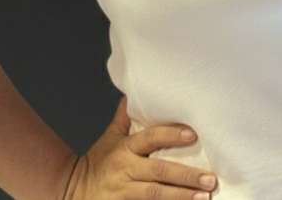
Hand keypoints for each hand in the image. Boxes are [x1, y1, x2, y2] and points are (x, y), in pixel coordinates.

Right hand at [65, 95, 217, 198]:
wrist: (70, 191)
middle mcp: (125, 169)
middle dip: (185, 175)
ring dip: (181, 197)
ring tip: (204, 196)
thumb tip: (134, 93)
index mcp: (124, 149)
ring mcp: (123, 192)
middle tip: (210, 178)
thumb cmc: (98, 162)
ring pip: (155, 194)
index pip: (150, 137)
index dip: (171, 135)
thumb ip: (125, 118)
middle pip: (158, 171)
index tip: (193, 135)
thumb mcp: (110, 138)